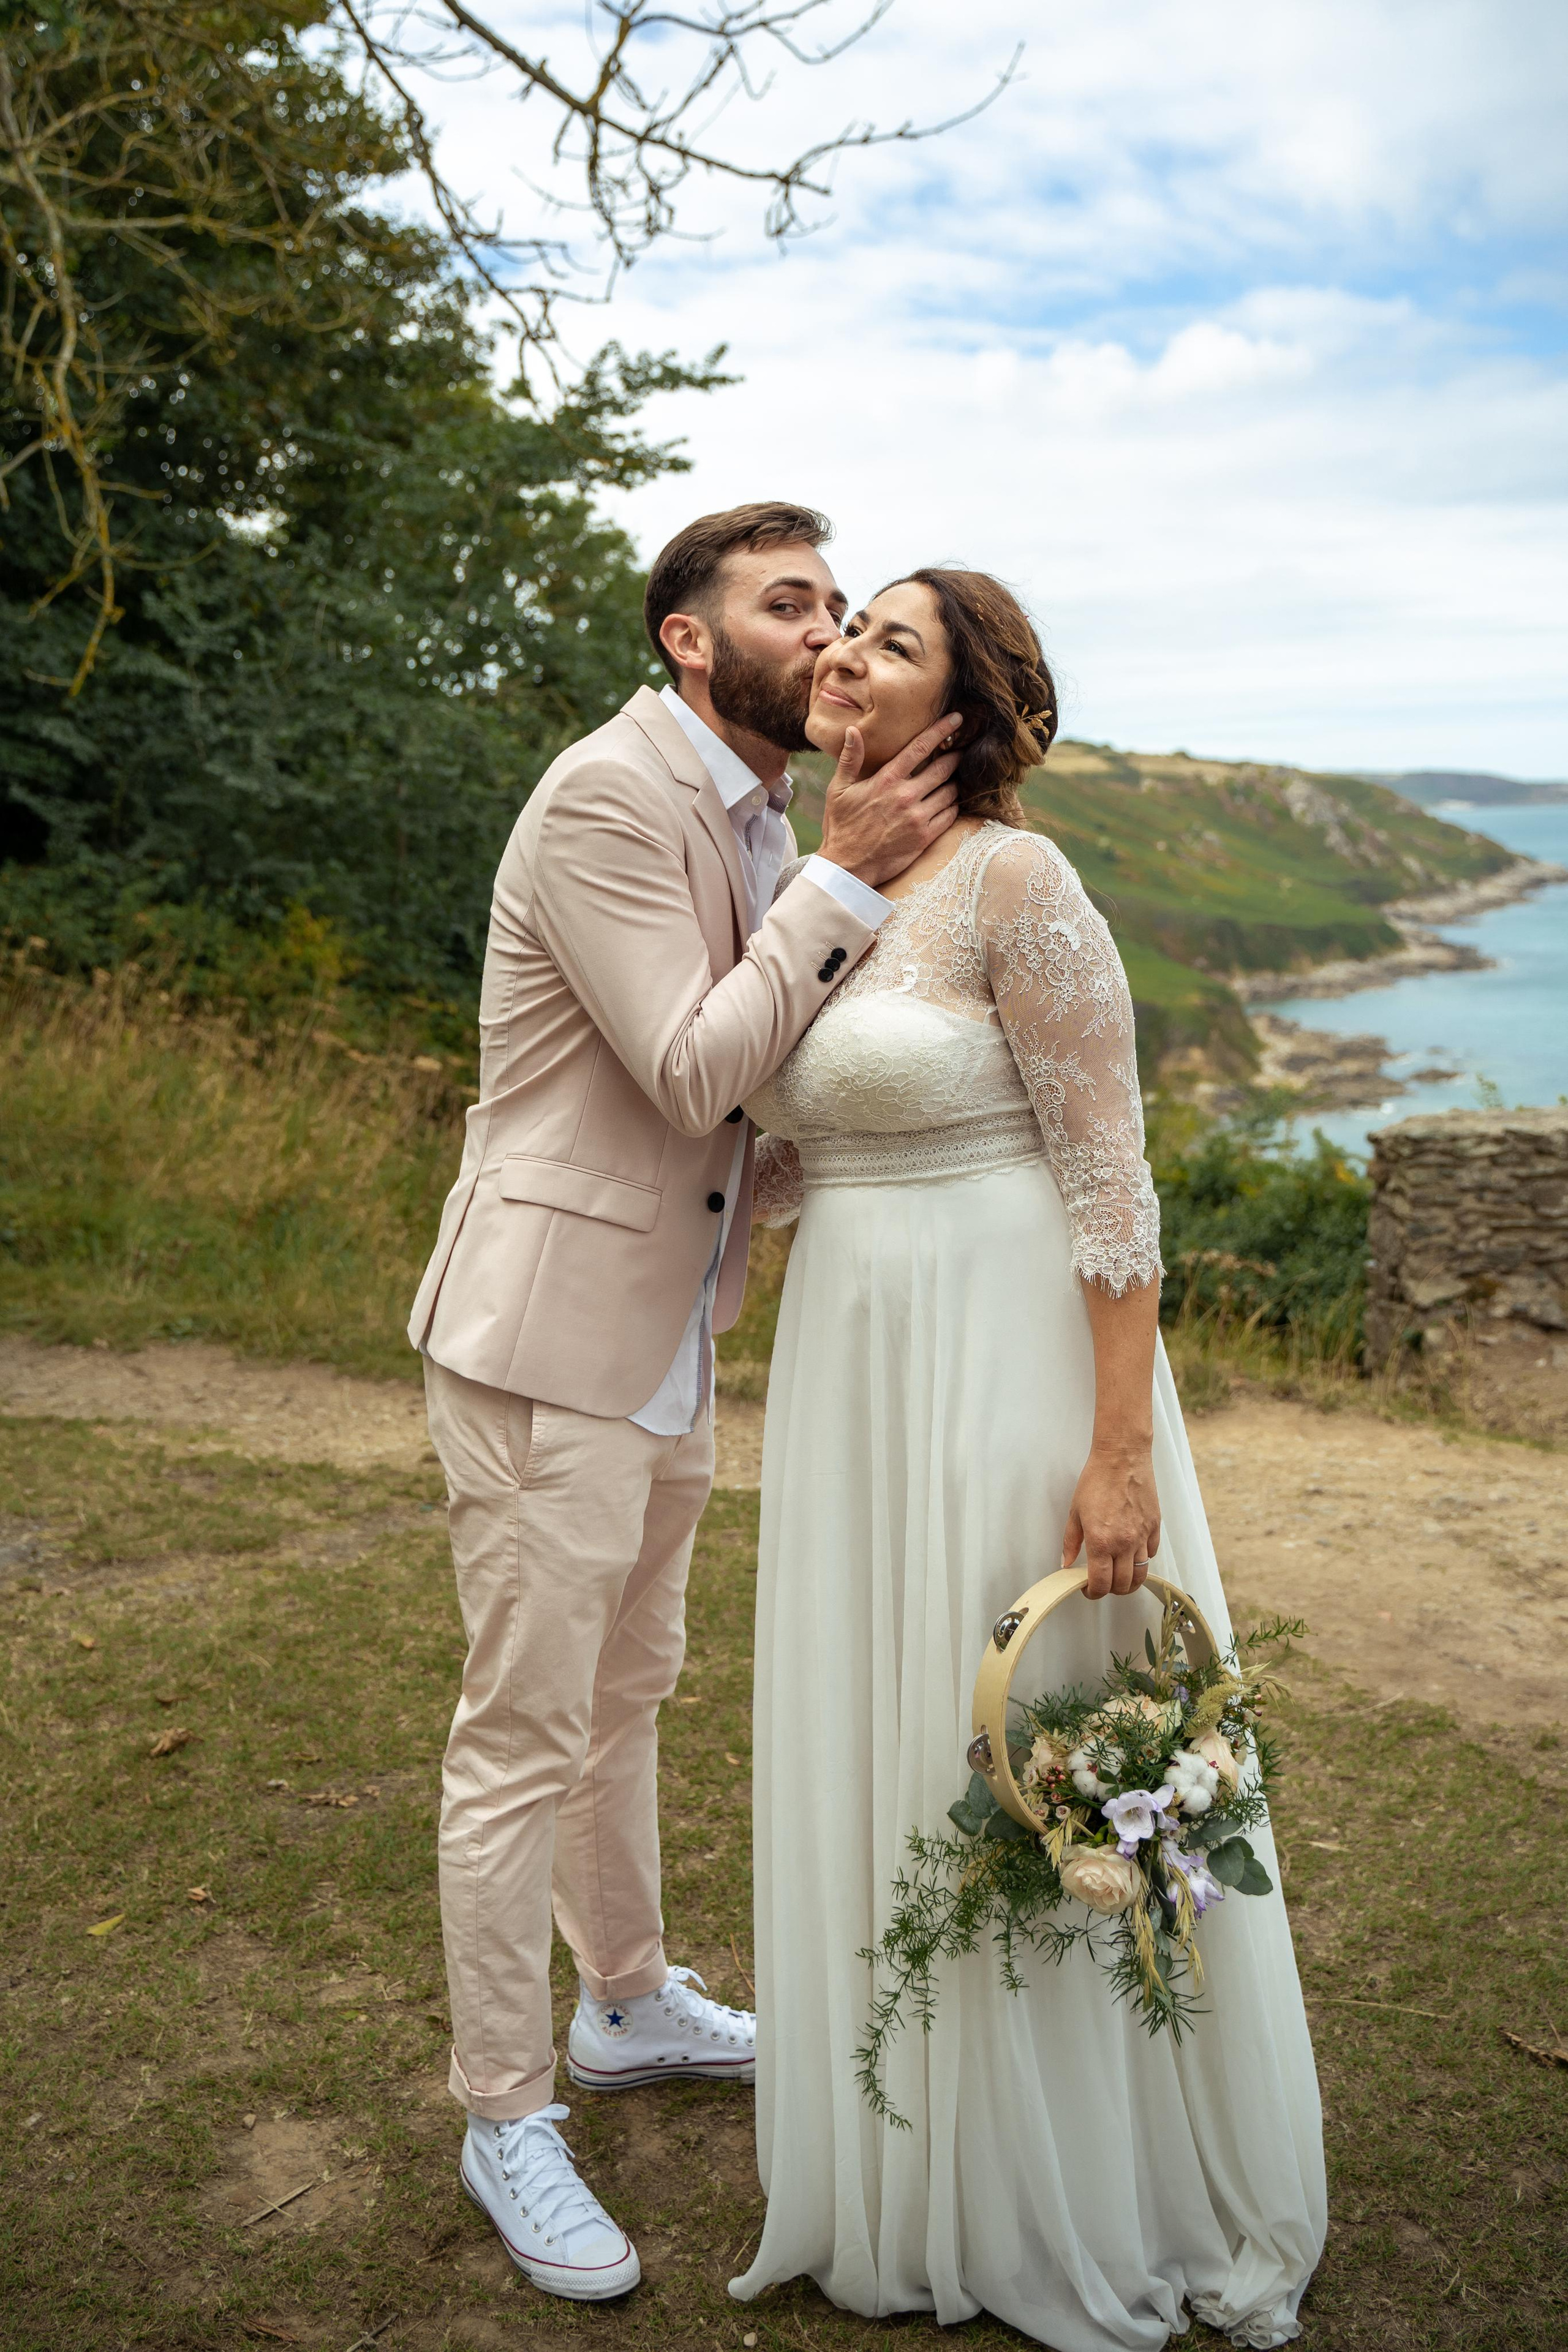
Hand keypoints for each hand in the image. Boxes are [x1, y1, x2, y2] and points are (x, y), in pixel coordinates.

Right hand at [817, 712, 961, 887]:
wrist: (848, 866)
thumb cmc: (842, 826)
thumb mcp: (838, 790)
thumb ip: (850, 759)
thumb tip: (853, 730)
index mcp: (886, 780)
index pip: (920, 748)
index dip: (941, 730)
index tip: (957, 719)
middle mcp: (905, 796)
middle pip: (943, 769)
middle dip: (955, 757)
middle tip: (960, 752)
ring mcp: (917, 818)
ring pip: (950, 792)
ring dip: (954, 784)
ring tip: (952, 781)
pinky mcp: (925, 838)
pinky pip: (950, 816)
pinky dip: (952, 807)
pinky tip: (948, 804)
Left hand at [1061, 1446, 1159, 1598]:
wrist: (1122, 1458)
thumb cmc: (1097, 1480)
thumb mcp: (1075, 1512)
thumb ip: (1071, 1542)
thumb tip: (1066, 1563)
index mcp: (1101, 1542)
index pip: (1101, 1584)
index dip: (1093, 1593)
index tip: (1087, 1589)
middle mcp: (1125, 1544)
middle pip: (1123, 1585)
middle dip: (1110, 1590)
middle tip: (1102, 1583)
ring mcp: (1142, 1536)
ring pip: (1141, 1575)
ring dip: (1129, 1581)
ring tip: (1119, 1576)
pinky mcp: (1155, 1527)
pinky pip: (1151, 1554)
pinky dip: (1142, 1559)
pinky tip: (1131, 1553)